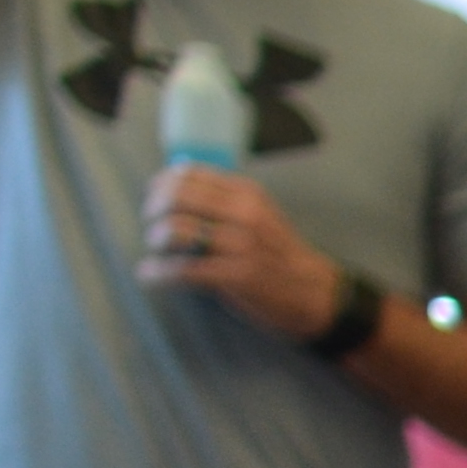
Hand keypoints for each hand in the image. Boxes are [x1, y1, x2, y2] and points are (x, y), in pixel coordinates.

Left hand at [139, 162, 346, 343]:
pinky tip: (151, 276)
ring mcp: (241, 246)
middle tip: (153, 226)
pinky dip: (158, 273)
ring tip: (158, 251)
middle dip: (153, 210)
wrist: (315, 293)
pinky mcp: (235, 276)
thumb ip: (224, 200)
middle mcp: (244, 214)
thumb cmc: (279, 255)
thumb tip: (174, 186)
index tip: (154, 199)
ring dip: (155, 240)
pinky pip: (182, 270)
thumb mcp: (259, 214)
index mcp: (247, 194)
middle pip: (176, 197)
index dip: (161, 184)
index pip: (188, 173)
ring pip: (175, 230)